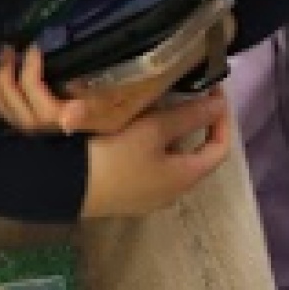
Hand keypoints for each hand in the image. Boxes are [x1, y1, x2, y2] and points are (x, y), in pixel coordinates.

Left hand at [0, 43, 177, 139]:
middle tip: (8, 49)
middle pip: (20, 113)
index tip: (35, 47)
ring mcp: (50, 139)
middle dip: (8, 79)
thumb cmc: (144, 112)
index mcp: (77, 128)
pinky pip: (13, 124)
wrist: (150, 151)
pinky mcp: (47, 136)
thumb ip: (99, 109)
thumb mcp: (128, 107)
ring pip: (13, 119)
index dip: (30, 77)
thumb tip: (66, 116)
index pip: (42, 109)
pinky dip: (0, 107)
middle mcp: (59, 137)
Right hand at [79, 93, 232, 219]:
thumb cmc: (115, 157)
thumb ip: (188, 116)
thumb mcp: (153, 131)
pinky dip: (151, 145)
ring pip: (170, 159)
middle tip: (184, 94)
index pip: (220, 148)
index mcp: (187, 177)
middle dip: (194, 123)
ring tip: (157, 105)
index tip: (213, 93)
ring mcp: (149, 196)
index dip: (222, 120)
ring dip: (170, 133)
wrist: (66, 187)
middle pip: (195, 154)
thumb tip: (218, 106)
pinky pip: (150, 166)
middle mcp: (173, 192)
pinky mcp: (128, 194)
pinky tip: (135, 129)